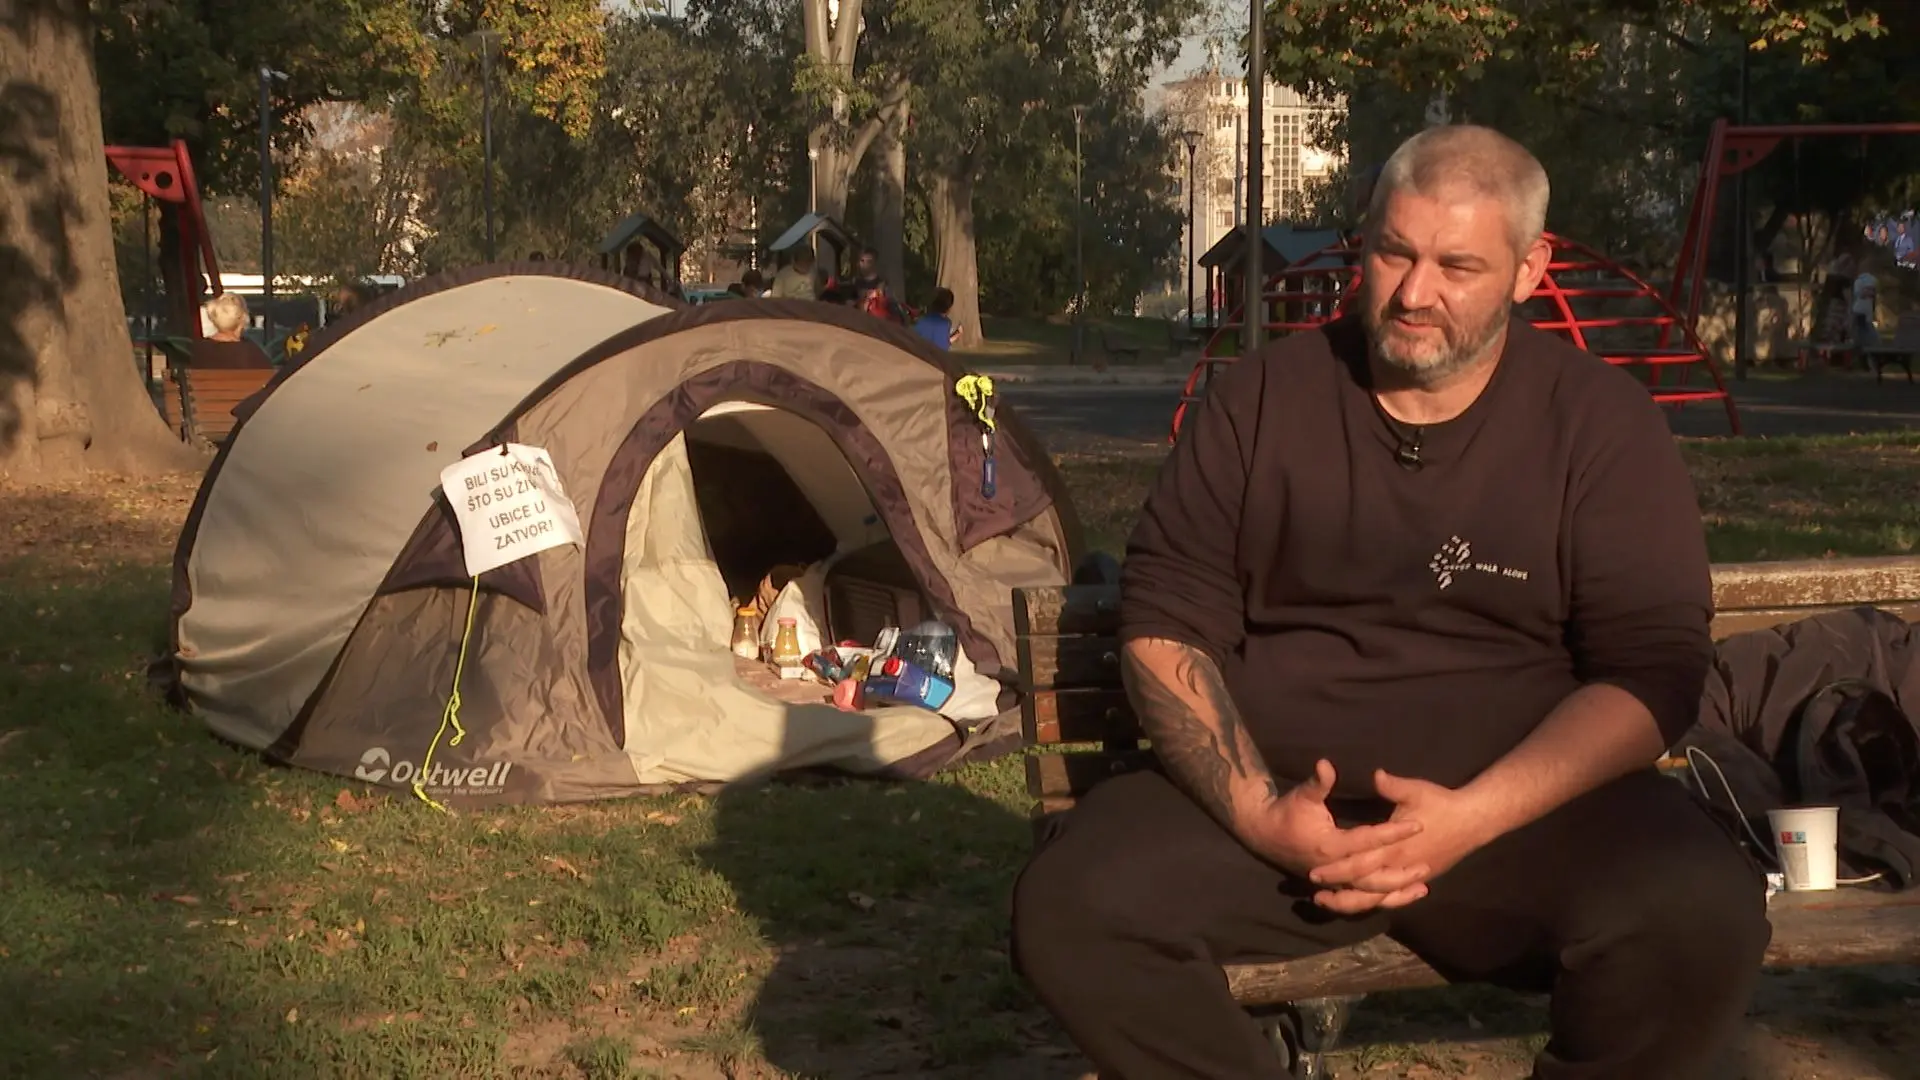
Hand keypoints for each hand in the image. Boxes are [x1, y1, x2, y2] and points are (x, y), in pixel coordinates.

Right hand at [1235, 760, 1428, 909]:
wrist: (1263, 835)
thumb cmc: (1286, 813)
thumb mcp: (1302, 795)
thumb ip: (1318, 783)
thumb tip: (1327, 764)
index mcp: (1330, 845)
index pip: (1368, 840)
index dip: (1393, 832)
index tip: (1416, 824)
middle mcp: (1334, 869)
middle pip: (1372, 876)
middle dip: (1400, 872)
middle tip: (1426, 864)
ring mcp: (1333, 882)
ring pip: (1369, 895)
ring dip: (1396, 893)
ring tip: (1422, 888)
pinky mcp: (1334, 887)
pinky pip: (1361, 900)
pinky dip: (1382, 901)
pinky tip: (1402, 897)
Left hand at [1305, 769, 1493, 914]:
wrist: (1474, 820)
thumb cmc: (1442, 803)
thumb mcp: (1415, 790)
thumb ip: (1391, 785)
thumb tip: (1374, 774)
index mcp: (1395, 847)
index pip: (1360, 862)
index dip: (1337, 869)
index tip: (1314, 872)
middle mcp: (1401, 866)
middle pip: (1365, 886)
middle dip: (1340, 890)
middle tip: (1316, 893)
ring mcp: (1412, 875)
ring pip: (1379, 898)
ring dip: (1355, 902)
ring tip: (1331, 902)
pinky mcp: (1421, 878)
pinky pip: (1395, 896)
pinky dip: (1378, 902)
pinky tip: (1364, 902)